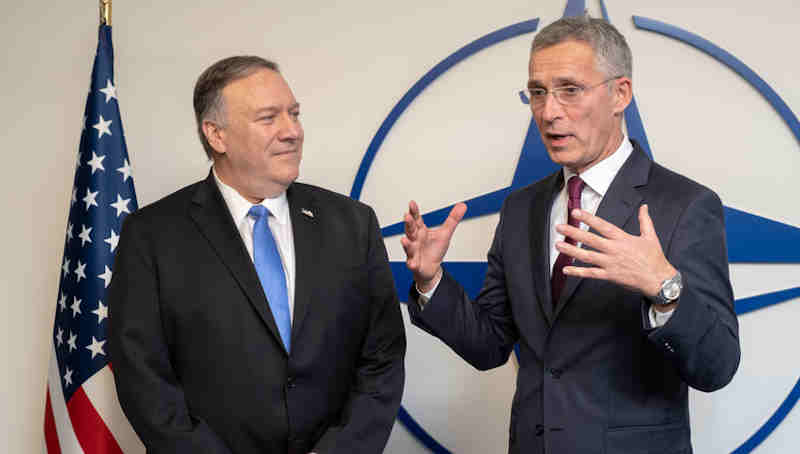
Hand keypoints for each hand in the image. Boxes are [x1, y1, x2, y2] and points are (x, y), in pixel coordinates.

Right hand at [401, 200, 466, 292]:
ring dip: (406, 244)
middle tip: (407, 216)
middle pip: (410, 230)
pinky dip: (412, 263)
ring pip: (408, 247)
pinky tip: (412, 263)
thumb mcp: (445, 233)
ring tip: (404, 240)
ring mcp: (413, 252)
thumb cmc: (434, 250)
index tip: (412, 203)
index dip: (414, 211)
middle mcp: (415, 240)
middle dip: (408, 224)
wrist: (431, 268)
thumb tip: (463, 206)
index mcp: (421, 230)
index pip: (416, 219)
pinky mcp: (414, 264)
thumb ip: (452, 219)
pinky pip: (412, 263)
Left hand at [555, 204, 676, 298]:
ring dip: (571, 250)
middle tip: (559, 227)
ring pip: (587, 256)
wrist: (659, 280)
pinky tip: (566, 269)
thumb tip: (644, 207)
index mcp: (623, 239)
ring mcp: (611, 263)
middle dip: (573, 232)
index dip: (588, 219)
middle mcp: (614, 250)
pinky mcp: (610, 276)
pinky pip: (591, 274)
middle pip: (590, 239)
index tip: (576, 212)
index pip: (602, 226)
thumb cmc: (655, 258)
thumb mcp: (651, 236)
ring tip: (558, 244)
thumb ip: (645, 220)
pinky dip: (578, 271)